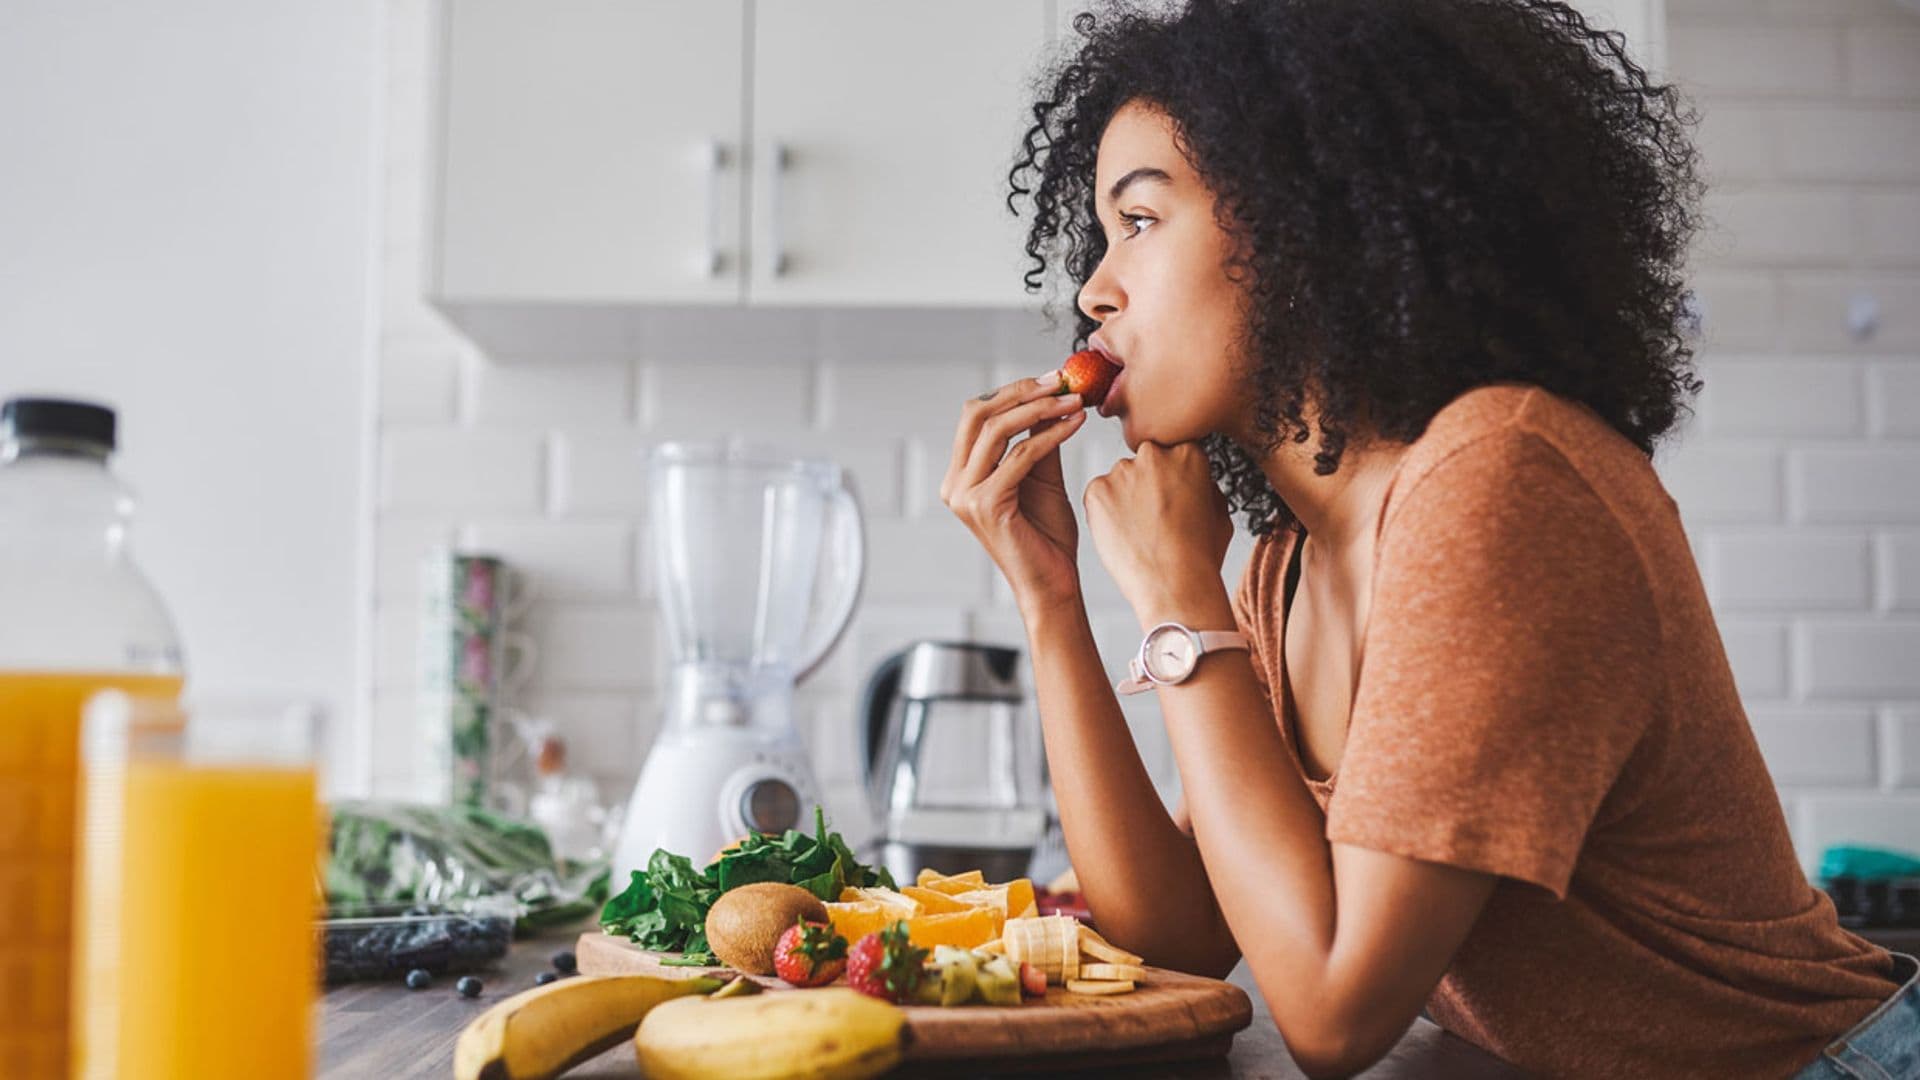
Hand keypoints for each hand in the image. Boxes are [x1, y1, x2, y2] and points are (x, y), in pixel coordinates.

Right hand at [940, 371, 1091, 614]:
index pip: (976, 416)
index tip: (1052, 379)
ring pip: (996, 430)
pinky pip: (1020, 455)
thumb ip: (1037, 440)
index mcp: (961, 475)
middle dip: (1021, 391)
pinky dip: (1051, 435)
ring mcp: (965, 496)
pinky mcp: (986, 505)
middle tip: (1061, 381)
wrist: (1053, 584)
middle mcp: (955, 484)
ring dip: (1039, 408)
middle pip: (977, 414)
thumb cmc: (1047, 536)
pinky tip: (1075, 424)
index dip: (1012, 391)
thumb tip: (1049, 397)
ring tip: (1073, 400)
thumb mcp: (1041, 477)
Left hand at [1083, 442, 1234, 623]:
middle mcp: (1152, 454)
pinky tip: (1122, 536)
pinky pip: (1098, 496)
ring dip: (1124, 499)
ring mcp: (1122, 471)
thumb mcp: (1219, 512)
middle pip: (1144, 464)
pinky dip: (1105, 514)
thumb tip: (1193, 480)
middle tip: (1154, 518)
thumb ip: (1204, 485)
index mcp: (1187, 453)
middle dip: (1147, 485)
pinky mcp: (1096, 490)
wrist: (1174, 585)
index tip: (1172, 500)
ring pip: (1119, 480)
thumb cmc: (1200, 555)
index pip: (1173, 454)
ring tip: (1139, 533)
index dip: (1172, 480)